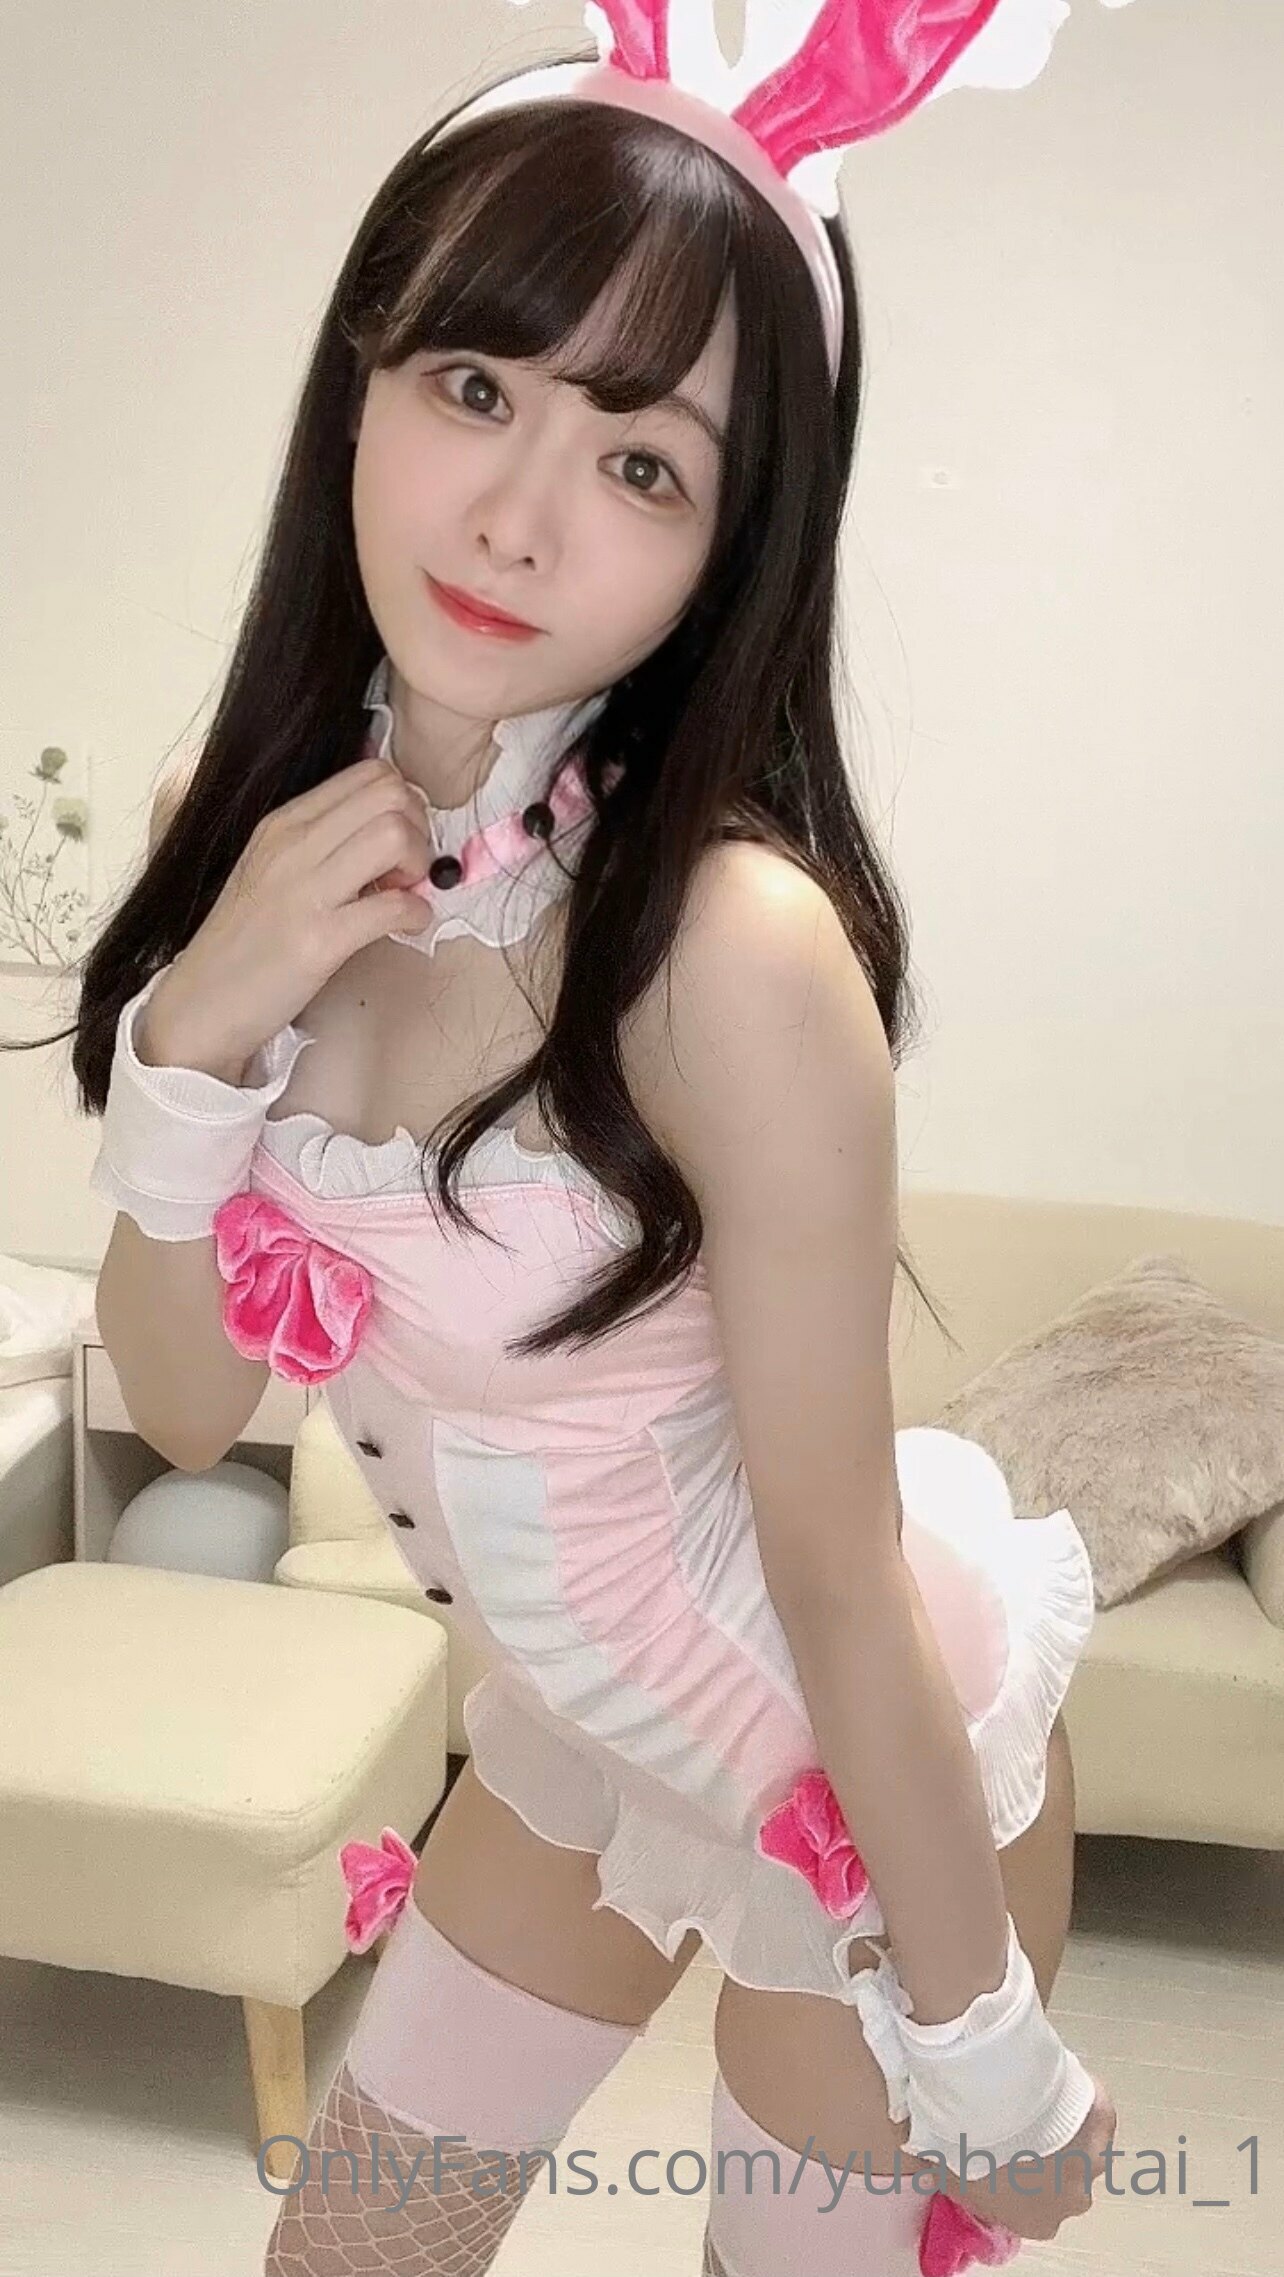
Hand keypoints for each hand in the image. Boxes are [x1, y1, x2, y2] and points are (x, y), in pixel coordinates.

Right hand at [138, 755, 433, 1076]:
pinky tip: (405, 926)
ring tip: (403, 894)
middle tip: (407, 870)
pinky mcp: (318, 941)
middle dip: (419, 829)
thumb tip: (386, 828)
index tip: (398, 844)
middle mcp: (292, 845)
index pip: (370, 773)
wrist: (199, 1005)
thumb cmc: (242, 944)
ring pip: (395, 836)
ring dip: (418, 865)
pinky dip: (415, 914)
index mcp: (283, 823)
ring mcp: (304, 891)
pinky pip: (393, 907)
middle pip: (390, 794)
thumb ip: (321, 843)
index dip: (404, 805)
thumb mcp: (271, 871)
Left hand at [934, 2075, 1116, 2244]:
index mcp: (1039, 2223)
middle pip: (1061, 2181)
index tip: (997, 2154)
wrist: (996, 2097)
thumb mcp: (947, 2171)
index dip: (1013, 2181)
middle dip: (1042, 2157)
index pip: (1030, 2210)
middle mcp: (1073, 2200)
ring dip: (1061, 2128)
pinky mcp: (1104, 2118)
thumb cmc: (968, 2142)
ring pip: (1079, 2145)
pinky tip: (1047, 2080)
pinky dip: (1073, 2096)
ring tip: (1028, 2098)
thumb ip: (955, 2179)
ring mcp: (1094, 2158)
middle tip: (1013, 2124)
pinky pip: (1089, 2108)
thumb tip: (935, 2168)